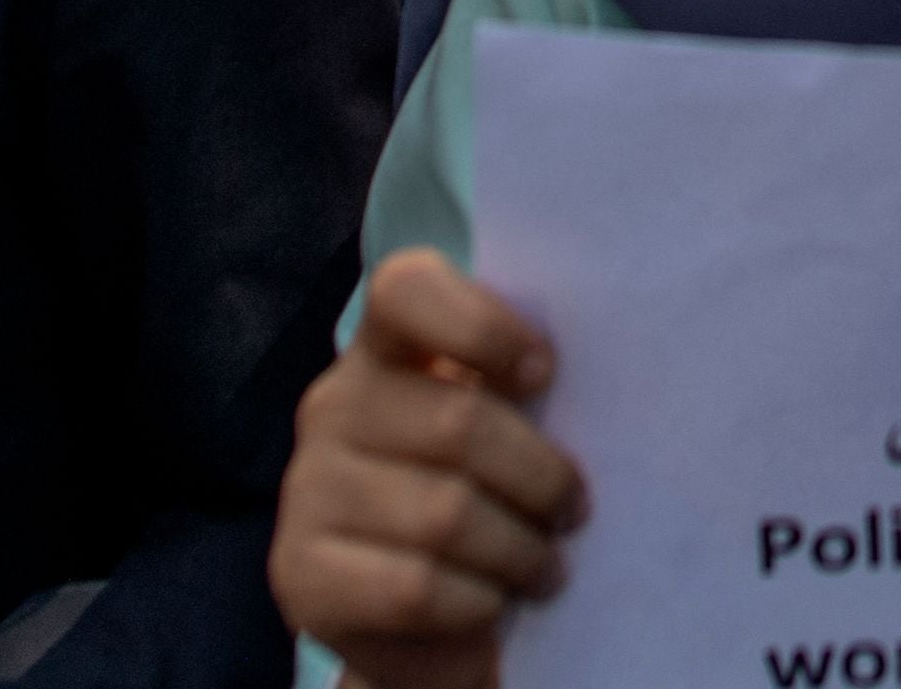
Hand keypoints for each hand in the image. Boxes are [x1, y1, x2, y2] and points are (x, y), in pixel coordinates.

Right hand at [272, 250, 585, 688]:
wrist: (406, 610)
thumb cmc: (477, 491)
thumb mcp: (497, 425)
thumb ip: (523, 391)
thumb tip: (598, 392)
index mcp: (384, 347)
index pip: (407, 291)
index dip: (483, 326)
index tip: (544, 372)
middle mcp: (333, 406)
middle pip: (459, 423)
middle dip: (541, 478)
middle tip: (573, 512)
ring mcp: (308, 489)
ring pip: (444, 514)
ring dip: (519, 551)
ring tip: (545, 568)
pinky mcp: (302, 574)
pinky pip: (413, 588)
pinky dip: (475, 602)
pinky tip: (492, 604)